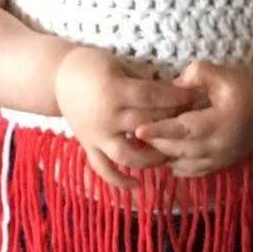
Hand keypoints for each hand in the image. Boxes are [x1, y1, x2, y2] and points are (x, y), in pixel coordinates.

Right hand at [54, 46, 198, 191]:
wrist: (57, 78)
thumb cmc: (92, 65)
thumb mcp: (119, 65)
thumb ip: (143, 82)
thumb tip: (176, 92)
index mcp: (114, 91)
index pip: (153, 97)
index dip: (177, 98)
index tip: (195, 98)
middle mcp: (106, 117)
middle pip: (147, 126)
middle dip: (172, 125)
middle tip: (192, 125)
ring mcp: (96, 136)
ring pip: (128, 156)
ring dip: (152, 159)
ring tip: (171, 155)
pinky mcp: (89, 147)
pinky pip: (103, 170)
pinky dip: (119, 182)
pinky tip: (138, 186)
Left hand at [131, 60, 252, 177]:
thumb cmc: (245, 85)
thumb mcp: (222, 73)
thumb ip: (196, 74)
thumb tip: (172, 86)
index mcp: (222, 122)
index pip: (185, 129)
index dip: (160, 130)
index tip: (138, 130)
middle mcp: (221, 145)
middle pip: (179, 149)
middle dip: (156, 142)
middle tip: (134, 131)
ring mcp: (222, 159)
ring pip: (183, 164)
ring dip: (163, 154)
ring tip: (145, 142)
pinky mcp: (221, 165)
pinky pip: (192, 171)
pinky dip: (175, 164)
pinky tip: (164, 153)